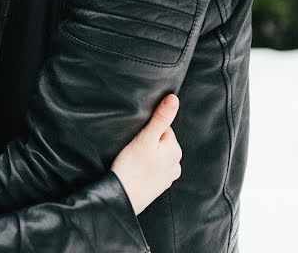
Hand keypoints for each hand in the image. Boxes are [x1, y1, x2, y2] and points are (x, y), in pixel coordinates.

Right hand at [110, 94, 181, 214]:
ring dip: (146, 155)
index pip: (163, 128)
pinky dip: (144, 167)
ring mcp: (167, 178)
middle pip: (160, 142)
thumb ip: (161, 118)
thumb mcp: (146, 137)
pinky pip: (152, 169)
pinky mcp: (157, 187)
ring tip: (132, 159)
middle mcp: (176, 164)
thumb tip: (174, 98)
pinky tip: (134, 170)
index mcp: (175, 150)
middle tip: (132, 148)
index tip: (136, 137)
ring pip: (156, 156)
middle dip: (147, 141)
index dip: (147, 129)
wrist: (122, 198)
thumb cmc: (132, 167)